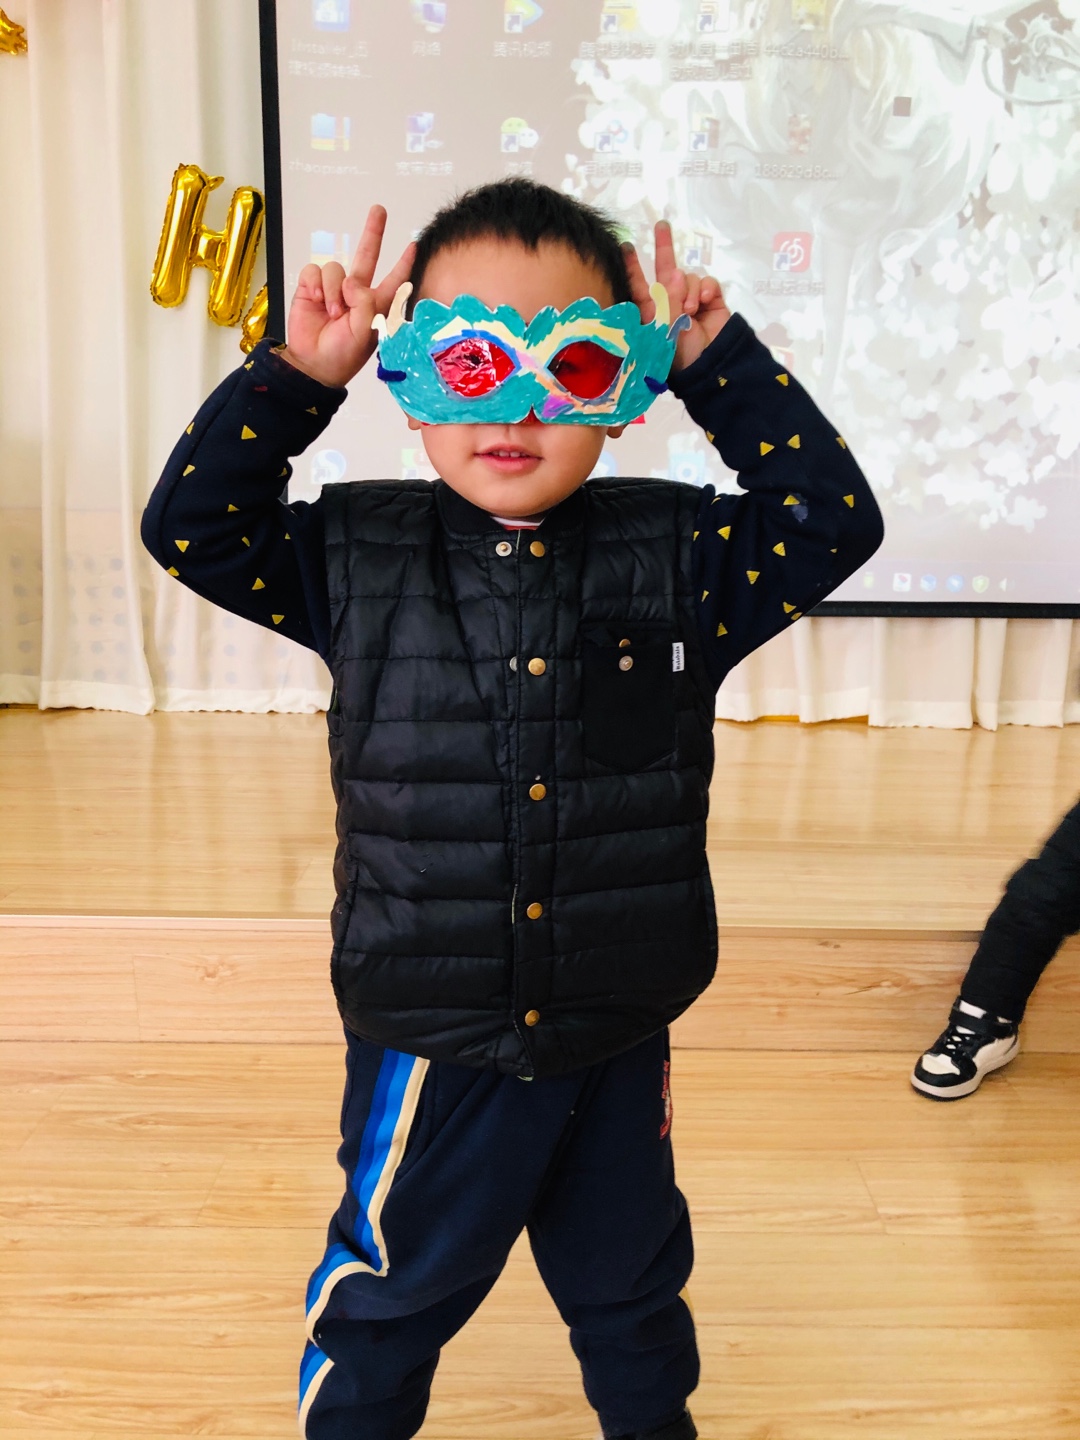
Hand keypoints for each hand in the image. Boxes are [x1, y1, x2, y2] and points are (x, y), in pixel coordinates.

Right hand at [279, 205, 414, 388]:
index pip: (393, 279)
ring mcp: (333, 289)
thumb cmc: (343, 355)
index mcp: (375, 305)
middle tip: (378, 210)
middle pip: (366, 255)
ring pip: (336, 268)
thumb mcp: (365, 334)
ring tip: (332, 313)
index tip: (413, 245)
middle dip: (373, 232)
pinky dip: (315, 286)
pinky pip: (314, 271)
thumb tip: (351, 282)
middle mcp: (355, 292)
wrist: (313, 364)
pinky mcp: (311, 287)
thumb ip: (365, 304)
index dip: (403, 262)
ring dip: (333, 291)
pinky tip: (315, 302)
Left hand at [623, 220, 730, 373]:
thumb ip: (669, 301)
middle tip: (661, 225)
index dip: (633, 267)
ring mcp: (691, 299)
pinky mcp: (711, 298)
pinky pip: (706, 281)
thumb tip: (676, 272)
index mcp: (653, 312)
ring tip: (691, 310)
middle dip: (664, 246)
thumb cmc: (681, 354)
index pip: (639, 285)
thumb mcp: (666, 330)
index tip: (626, 246)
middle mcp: (670, 302)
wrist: (711, 364)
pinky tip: (705, 301)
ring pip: (687, 276)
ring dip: (688, 290)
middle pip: (665, 268)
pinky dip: (706, 288)